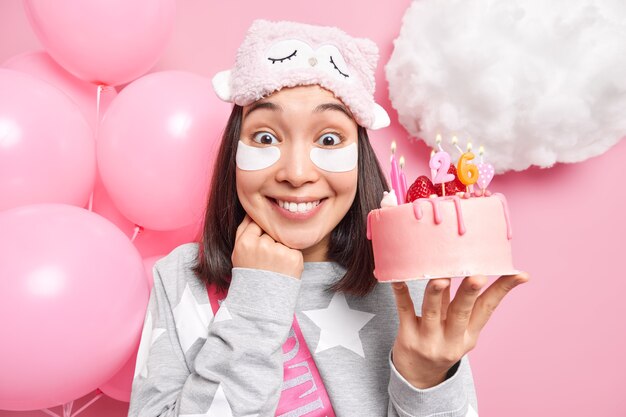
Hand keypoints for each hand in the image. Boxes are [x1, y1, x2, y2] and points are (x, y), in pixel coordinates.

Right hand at [231, 214, 303, 278]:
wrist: (261, 302)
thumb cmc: (249, 274)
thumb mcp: (238, 251)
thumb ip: (243, 229)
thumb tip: (253, 210)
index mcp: (246, 242)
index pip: (257, 223)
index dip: (259, 234)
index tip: (259, 247)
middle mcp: (262, 245)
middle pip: (271, 231)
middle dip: (271, 241)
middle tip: (266, 260)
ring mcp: (279, 252)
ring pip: (283, 239)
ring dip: (281, 248)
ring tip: (274, 266)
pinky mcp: (293, 258)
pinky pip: (293, 248)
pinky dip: (290, 256)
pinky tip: (283, 269)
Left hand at [390, 272, 529, 388]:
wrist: (417, 377)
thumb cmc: (442, 342)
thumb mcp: (460, 330)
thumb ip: (464, 303)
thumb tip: (474, 267)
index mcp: (469, 334)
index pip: (488, 308)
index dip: (503, 290)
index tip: (519, 274)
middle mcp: (451, 339)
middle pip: (461, 312)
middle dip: (469, 293)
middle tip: (477, 277)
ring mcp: (428, 339)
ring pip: (432, 311)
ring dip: (436, 293)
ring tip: (441, 278)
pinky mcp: (407, 337)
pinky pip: (405, 311)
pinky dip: (402, 294)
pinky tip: (400, 279)